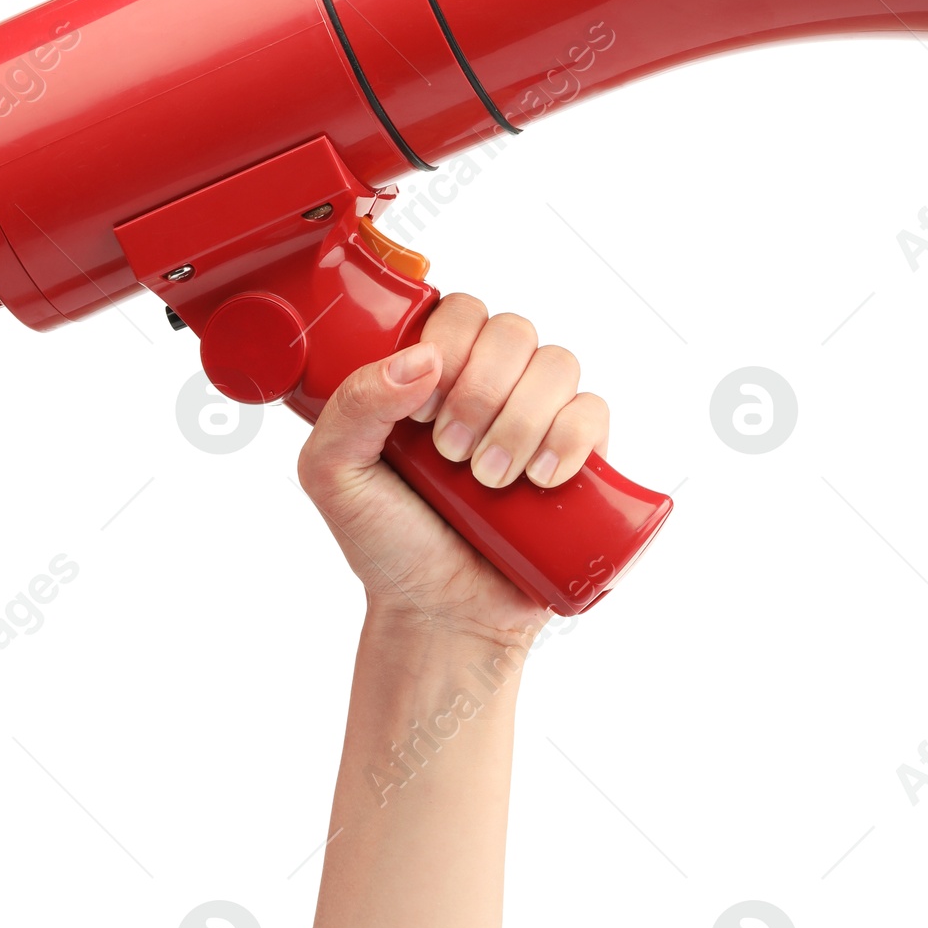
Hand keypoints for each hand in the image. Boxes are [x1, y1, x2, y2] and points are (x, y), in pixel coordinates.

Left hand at [297, 293, 608, 645]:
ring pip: (557, 364)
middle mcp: (490, 382)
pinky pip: (594, 410)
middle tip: (451, 453)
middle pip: (512, 330)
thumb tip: (419, 360)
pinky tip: (539, 479)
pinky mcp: (578, 453)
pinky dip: (570, 438)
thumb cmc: (387, 541)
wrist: (441, 614)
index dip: (447, 347)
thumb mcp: (333, 473)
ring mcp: (537, 414)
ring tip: (490, 479)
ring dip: (522, 418)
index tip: (420, 413)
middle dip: (482, 391)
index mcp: (432, 371)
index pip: (458, 312)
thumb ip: (352, 406)